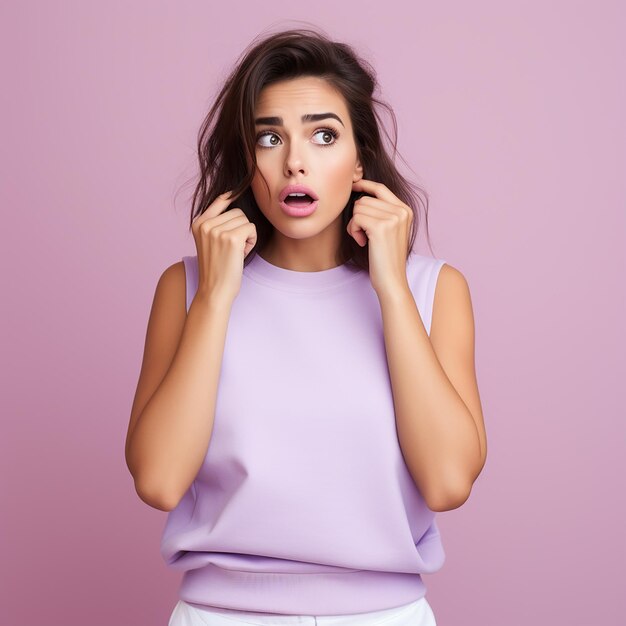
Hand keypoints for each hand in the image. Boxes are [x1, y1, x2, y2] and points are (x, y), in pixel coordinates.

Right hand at [191, 190, 257, 301]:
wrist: (214, 291)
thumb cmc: (217, 269)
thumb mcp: (210, 242)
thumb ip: (217, 223)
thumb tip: (233, 198)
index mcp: (198, 223)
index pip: (221, 199)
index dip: (234, 194)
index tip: (243, 187)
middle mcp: (205, 224)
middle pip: (238, 211)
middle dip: (241, 229)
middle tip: (233, 249)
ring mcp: (217, 230)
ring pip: (245, 220)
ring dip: (247, 236)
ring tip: (236, 253)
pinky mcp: (231, 238)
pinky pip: (251, 229)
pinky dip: (252, 241)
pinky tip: (242, 254)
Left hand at [347, 179, 412, 295]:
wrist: (392, 280)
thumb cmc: (386, 258)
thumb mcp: (389, 230)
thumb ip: (382, 212)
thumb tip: (361, 194)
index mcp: (406, 210)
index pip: (381, 188)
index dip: (364, 185)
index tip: (353, 185)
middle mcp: (402, 211)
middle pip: (365, 199)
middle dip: (357, 216)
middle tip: (362, 234)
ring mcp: (393, 218)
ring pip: (358, 208)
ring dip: (354, 225)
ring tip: (364, 239)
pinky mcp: (381, 227)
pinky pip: (356, 218)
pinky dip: (353, 230)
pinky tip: (362, 242)